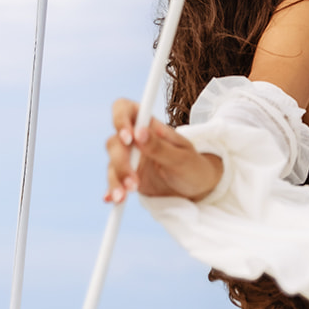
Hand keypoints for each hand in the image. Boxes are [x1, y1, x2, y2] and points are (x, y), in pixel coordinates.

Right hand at [105, 99, 223, 203]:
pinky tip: (111, 199)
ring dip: (116, 180)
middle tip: (134, 183)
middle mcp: (135, 139)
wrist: (197, 189)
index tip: (128, 138)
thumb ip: (160, 146)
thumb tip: (138, 132)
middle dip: (120, 162)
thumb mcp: (182, 158)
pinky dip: (111, 190)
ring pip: (112, 163)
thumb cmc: (193, 167)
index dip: (120, 119)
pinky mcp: (128, 177)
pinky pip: (114, 181)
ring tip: (123, 197)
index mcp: (149, 125)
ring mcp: (130, 158)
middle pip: (114, 142)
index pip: (124, 109)